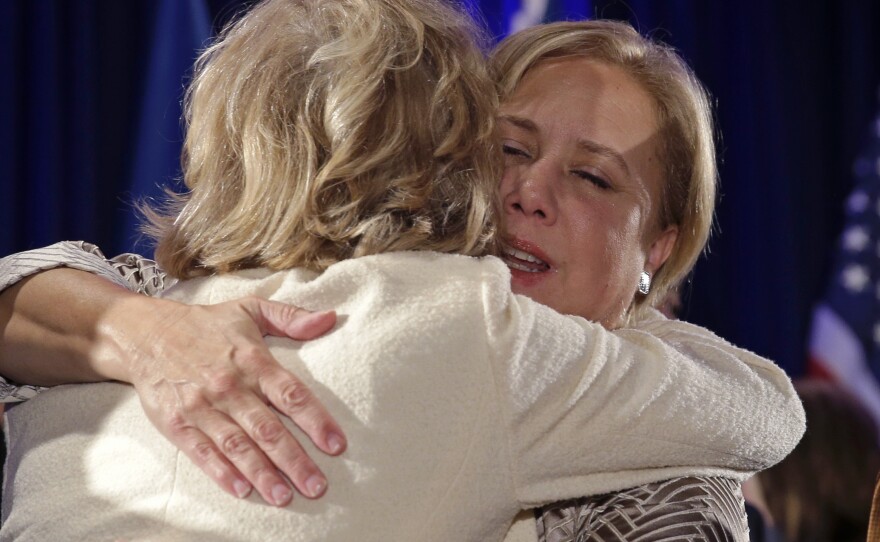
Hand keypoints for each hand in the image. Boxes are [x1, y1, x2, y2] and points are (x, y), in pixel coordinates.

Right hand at [95, 295, 345, 505]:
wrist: (145, 333)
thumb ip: (291, 317)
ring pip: (237, 445)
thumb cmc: (206, 324)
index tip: (336, 445)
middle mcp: (229, 386)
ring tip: (284, 496)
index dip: (315, 420)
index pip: (290, 394)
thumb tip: (330, 318)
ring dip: (262, 473)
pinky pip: (202, 452)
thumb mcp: (250, 309)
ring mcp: (202, 406)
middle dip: (294, 460)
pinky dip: (222, 472)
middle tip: (317, 486)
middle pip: (267, 428)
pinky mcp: (177, 423)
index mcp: (252, 360)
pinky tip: (242, 490)